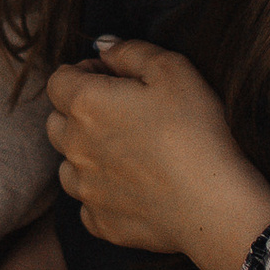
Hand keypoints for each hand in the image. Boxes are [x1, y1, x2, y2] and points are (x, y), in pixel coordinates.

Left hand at [45, 43, 269, 269]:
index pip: (58, 80)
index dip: (84, 73)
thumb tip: (104, 47)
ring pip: (68, 164)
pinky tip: (134, 187)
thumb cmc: (195, 132)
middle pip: (57, 122)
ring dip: (87, 154)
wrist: (212, 205)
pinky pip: (88, 202)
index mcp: (85, 105)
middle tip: (123, 113)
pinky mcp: (99, 222)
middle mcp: (74, 148)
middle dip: (80, 112)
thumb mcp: (173, 70)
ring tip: (128, 153)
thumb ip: (130, 51)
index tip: (113, 78)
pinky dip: (102, 192)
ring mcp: (84, 189)